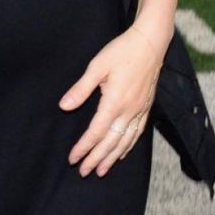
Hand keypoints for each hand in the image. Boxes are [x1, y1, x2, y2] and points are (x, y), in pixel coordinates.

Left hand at [58, 21, 164, 177]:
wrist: (150, 42)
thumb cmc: (122, 51)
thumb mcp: (97, 66)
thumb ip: (81, 89)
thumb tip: (64, 106)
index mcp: (114, 101)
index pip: (96, 132)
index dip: (84, 147)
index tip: (73, 158)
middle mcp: (129, 110)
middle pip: (111, 142)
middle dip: (96, 158)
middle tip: (84, 172)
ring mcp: (140, 110)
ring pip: (125, 141)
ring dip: (112, 158)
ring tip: (101, 170)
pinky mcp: (146, 107)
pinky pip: (137, 133)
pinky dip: (128, 146)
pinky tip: (122, 153)